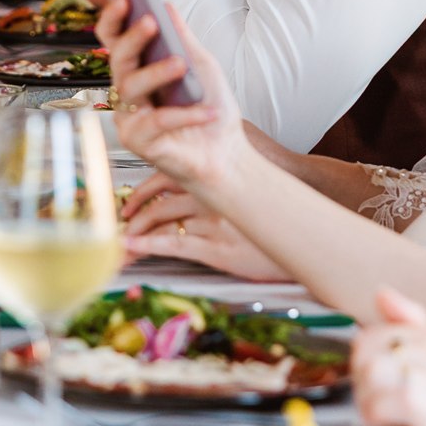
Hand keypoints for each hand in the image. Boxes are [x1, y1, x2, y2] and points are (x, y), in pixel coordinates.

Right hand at [98, 0, 243, 207]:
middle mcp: (128, 91)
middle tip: (149, 21)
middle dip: (132, 37)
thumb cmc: (211, 108)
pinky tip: (205, 111)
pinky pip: (155, 121)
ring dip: (156, 73)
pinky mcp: (138, 143)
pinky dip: (183, 115)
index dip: (114, 17)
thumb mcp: (201, 65)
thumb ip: (181, 37)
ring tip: (180, 64)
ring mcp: (129, 117)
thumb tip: (166, 4)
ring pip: (129, 87)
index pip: (115, 39)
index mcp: (138, 68)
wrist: (227, 154)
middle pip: (117, 58)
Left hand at [121, 174, 284, 276]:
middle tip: (120, 226)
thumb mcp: (245, 184)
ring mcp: (214, 221)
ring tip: (122, 244)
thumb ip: (216, 180)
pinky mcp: (219, 248)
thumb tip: (188, 181)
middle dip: (133, 215)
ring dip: (135, 232)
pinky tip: (133, 249)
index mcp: (214, 176)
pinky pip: (175, 244)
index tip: (128, 203)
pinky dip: (149, 246)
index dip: (141, 191)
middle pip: (159, 201)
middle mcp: (210, 195)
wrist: (305, 233)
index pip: (164, 176)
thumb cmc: (275, 209)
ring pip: (162, 222)